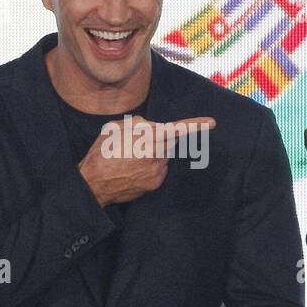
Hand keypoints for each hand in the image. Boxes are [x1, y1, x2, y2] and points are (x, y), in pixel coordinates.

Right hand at [78, 116, 215, 207]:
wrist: (93, 184)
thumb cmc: (101, 153)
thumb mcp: (115, 128)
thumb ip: (138, 123)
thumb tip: (150, 127)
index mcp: (147, 138)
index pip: (177, 129)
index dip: (196, 124)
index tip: (212, 123)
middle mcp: (156, 154)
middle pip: (169, 141)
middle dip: (159, 138)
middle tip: (137, 143)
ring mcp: (157, 171)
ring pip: (164, 155)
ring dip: (154, 152)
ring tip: (131, 158)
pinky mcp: (156, 183)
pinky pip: (160, 169)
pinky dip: (151, 166)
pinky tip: (134, 169)